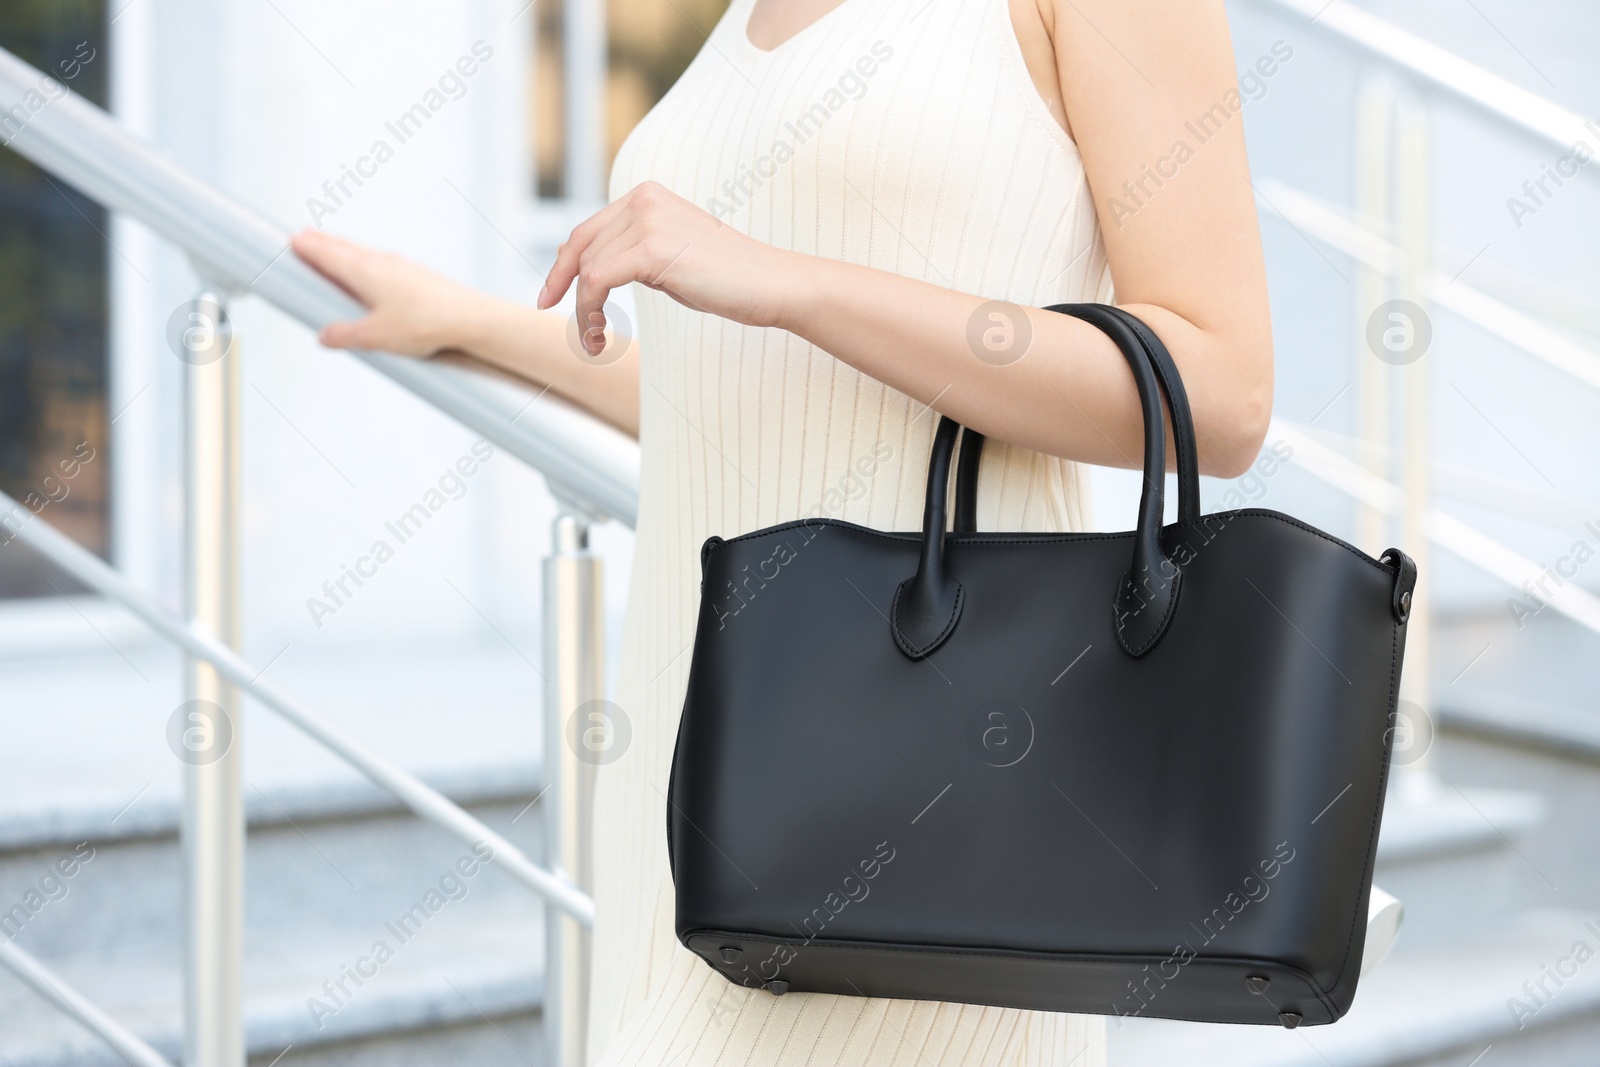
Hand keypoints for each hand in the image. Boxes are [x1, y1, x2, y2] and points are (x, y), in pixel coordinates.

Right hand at [291, 229, 484, 355]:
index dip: (308, 247)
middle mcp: (382, 262)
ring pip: (367, 254)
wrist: (470, 318)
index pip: (327, 254)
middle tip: (307, 236)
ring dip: (348, 250)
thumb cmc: (423, 324)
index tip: (292, 238)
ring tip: (337, 249)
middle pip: (346, 248)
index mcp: (364, 271)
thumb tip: (324, 335)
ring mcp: (403, 267)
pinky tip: (378, 271)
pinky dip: (371, 262)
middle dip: (324, 243)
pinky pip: (386, 264)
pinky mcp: (420, 277)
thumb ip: (345, 335)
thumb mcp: (375, 336)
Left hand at [536, 181, 797, 355]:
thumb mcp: (670, 256)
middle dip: (564, 288)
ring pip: (587, 269)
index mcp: (646, 195)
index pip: (587, 230)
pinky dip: (590, 311)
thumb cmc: (728, 278)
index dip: (563, 266)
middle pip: (580, 247)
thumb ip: (632, 252)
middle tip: (567, 324)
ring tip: (595, 338)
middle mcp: (642, 199)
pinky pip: (597, 282)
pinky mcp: (651, 249)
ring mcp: (646, 220)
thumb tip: (589, 269)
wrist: (771, 284)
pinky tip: (600, 333)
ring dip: (583, 310)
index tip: (552, 297)